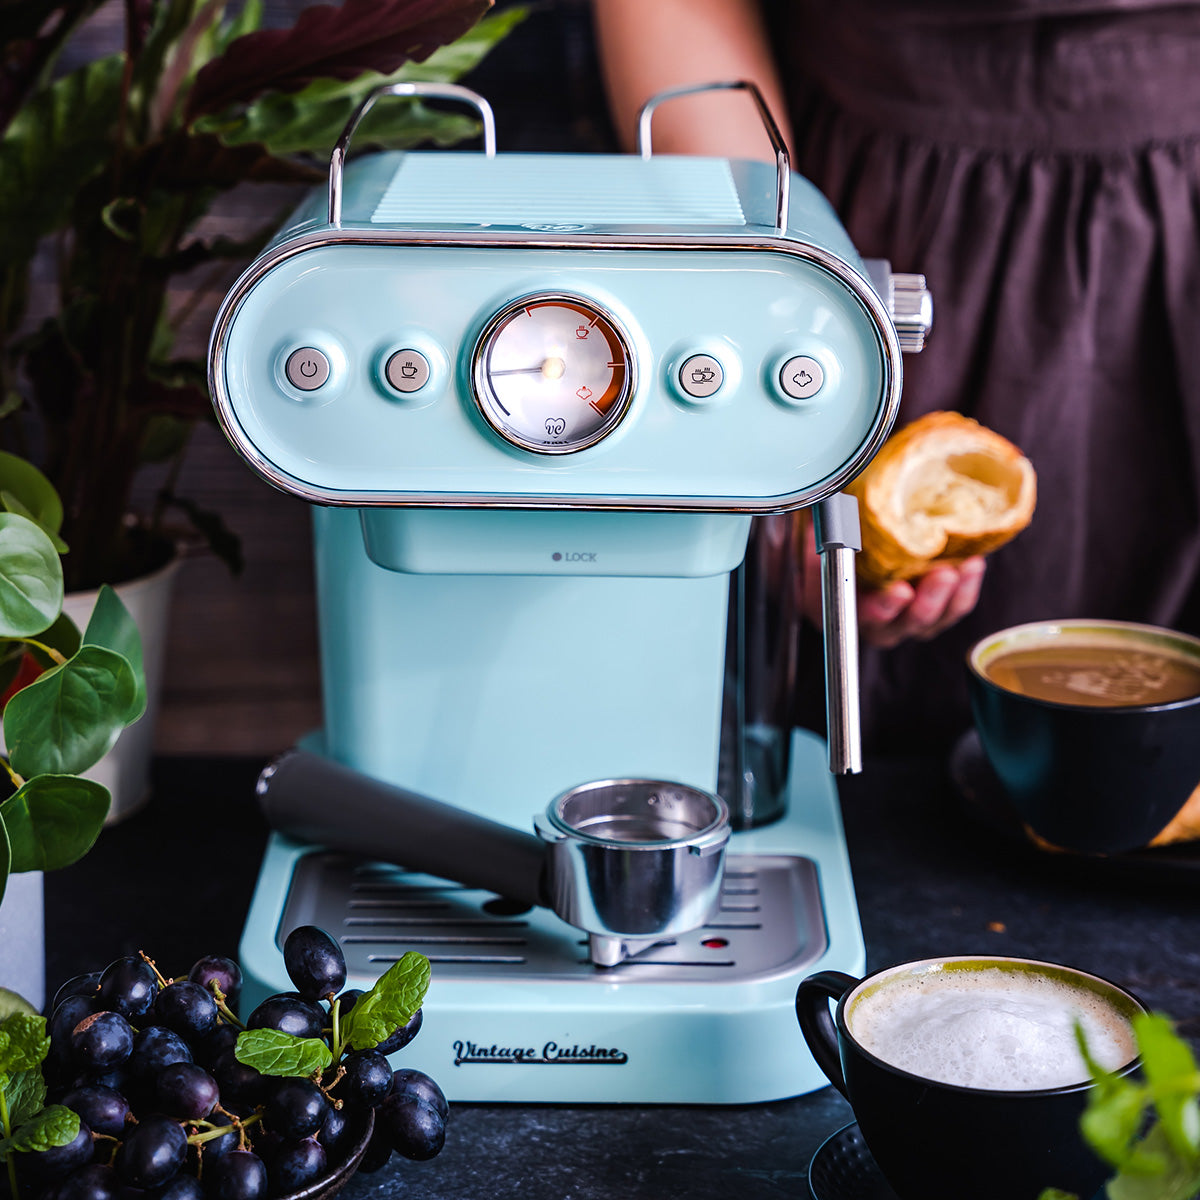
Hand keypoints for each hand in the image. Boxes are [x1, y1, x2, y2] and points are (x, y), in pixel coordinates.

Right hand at [799, 514, 985, 647]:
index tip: (901, 591)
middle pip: (910, 621)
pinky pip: (956, 606)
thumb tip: (834, 492)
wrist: (844, 573)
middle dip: (930, 599)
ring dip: (954, 593)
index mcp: (852, 609)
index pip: (868, 615)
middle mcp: (883, 623)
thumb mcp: (820, 544)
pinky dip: (967, 587)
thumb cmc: (832, 557)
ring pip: (936, 616)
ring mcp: (911, 619)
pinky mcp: (936, 610)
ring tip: (967, 566)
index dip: (886, 607)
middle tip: (943, 574)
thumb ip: (830, 528)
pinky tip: (974, 564)